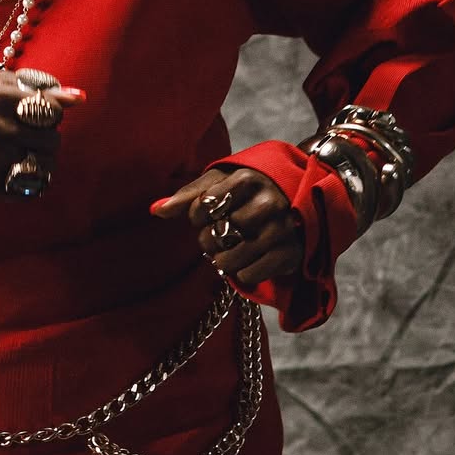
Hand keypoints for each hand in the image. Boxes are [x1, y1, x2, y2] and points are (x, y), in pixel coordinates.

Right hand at [0, 72, 84, 201]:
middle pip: (53, 138)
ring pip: (47, 164)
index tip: (39, 115)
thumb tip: (79, 97)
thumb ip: (38, 87)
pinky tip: (14, 171)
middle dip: (46, 138)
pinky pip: (33, 186)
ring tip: (24, 155)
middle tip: (28, 137)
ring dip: (42, 161)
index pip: (52, 109)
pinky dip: (31, 181)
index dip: (51, 114)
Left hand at [150, 166, 302, 286]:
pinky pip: (248, 275)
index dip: (197, 215)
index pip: (204, 205)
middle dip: (209, 239)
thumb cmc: (248, 192)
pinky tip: (248, 259)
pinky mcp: (290, 255)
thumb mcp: (221, 182)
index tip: (208, 214)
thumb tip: (156, 210)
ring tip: (230, 249)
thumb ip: (189, 195)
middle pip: (216, 234)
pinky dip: (241, 273)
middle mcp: (268, 203)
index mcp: (248, 179)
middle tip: (219, 234)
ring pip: (230, 259)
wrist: (298, 202)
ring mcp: (282, 230)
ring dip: (222, 259)